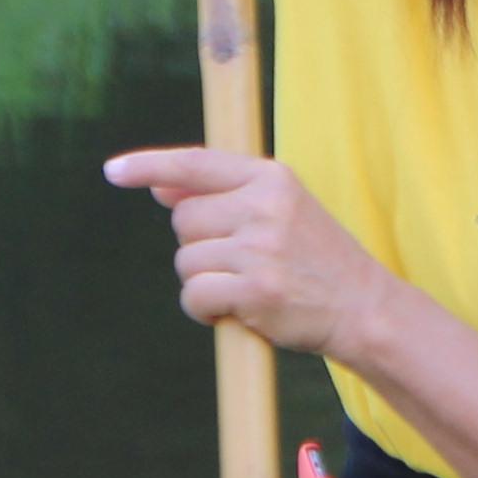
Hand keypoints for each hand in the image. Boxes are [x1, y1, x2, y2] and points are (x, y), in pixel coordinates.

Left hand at [107, 147, 395, 356]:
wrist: (364, 308)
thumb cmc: (316, 261)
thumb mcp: (282, 211)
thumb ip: (224, 196)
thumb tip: (159, 187)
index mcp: (272, 178)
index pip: (196, 164)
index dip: (149, 166)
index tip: (113, 171)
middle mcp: (265, 206)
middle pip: (184, 220)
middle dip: (198, 246)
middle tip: (237, 263)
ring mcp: (260, 249)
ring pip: (186, 261)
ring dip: (202, 281)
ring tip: (242, 288)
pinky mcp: (255, 291)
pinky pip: (194, 295)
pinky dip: (202, 309)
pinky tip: (231, 312)